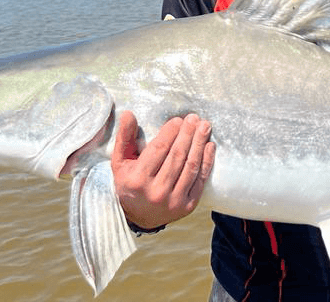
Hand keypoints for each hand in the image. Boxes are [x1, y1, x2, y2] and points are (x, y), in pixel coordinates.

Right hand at [111, 111, 215, 228]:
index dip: (170, 132)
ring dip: (200, 144)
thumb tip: (128, 114)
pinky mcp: (188, 206)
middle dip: (188, 134)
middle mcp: (156, 192)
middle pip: (177, 156)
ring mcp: (174, 200)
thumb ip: (124, 138)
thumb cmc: (129, 184)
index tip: (178, 120)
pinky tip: (209, 145)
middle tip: (194, 118)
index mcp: (137, 180)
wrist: (139, 217)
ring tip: (205, 127)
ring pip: (191, 166)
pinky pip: (200, 179)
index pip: (159, 150)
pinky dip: (207, 161)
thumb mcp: (119, 162)